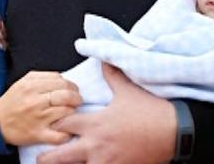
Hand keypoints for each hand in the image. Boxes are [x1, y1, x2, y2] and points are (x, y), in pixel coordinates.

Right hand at [0, 71, 81, 145]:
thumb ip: (42, 76)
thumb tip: (62, 77)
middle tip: (77, 100)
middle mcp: (35, 101)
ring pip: (66, 113)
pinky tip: (66, 128)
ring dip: (72, 112)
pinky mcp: (38, 134)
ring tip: (70, 112)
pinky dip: (67, 132)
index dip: (71, 85)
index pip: (61, 81)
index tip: (73, 90)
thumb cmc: (13, 101)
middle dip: (76, 98)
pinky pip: (59, 135)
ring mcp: (38, 118)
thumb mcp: (23, 82)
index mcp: (32, 86)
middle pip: (66, 95)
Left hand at [38, 64, 177, 163]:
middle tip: (38, 158)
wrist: (175, 131)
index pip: (63, 125)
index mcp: (95, 123)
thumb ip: (112, 75)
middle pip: (60, 156)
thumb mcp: (128, 90)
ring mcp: (107, 162)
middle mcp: (96, 146)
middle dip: (47, 158)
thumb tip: (103, 60)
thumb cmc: (150, 110)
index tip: (47, 125)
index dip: (53, 125)